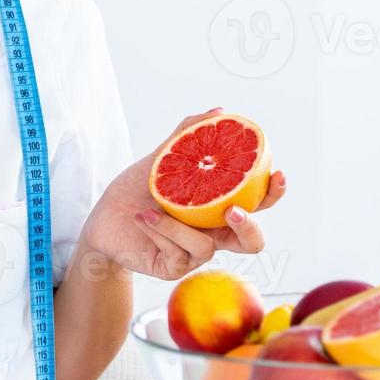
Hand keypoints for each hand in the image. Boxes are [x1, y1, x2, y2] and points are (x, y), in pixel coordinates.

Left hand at [81, 108, 286, 279]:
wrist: (103, 219)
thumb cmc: (135, 191)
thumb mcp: (160, 160)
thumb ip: (187, 137)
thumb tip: (218, 111)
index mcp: (217, 207)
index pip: (257, 203)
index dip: (273, 193)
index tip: (277, 174)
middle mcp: (212, 233)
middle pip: (252, 242)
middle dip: (248, 227)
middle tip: (232, 210)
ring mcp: (195, 255)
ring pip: (207, 247)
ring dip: (178, 226)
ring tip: (153, 208)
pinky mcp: (173, 268)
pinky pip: (179, 254)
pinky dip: (161, 232)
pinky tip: (144, 219)